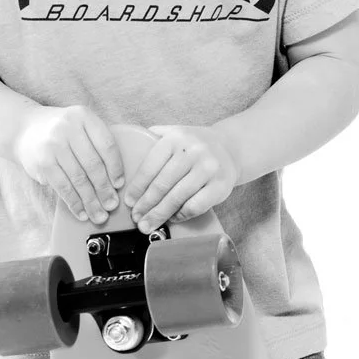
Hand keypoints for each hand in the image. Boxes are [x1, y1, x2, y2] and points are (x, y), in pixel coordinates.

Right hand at [12, 105, 125, 223]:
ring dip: (91, 201)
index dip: (116, 167)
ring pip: (79, 179)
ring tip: (99, 215)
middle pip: (93, 164)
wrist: (24, 129)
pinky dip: (74, 203)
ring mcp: (54, 145)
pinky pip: (63, 187)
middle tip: (112, 205)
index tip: (120, 185)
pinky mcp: (43, 163)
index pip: (107, 145)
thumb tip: (115, 183)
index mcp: (84, 117)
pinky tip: (81, 212)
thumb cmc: (60, 132)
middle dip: (105, 189)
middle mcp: (69, 128)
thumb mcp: (79, 126)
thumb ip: (97, 144)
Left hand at [123, 124, 239, 232]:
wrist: (230, 148)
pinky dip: (181, 215)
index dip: (137, 187)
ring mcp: (208, 169)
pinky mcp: (220, 186)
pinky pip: (195, 206)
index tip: (129, 202)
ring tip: (148, 224)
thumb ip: (151, 139)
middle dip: (145, 205)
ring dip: (159, 214)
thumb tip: (127, 156)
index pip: (150, 166)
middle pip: (162, 184)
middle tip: (136, 218)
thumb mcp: (174, 133)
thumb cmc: (195, 145)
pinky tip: (172, 219)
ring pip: (177, 197)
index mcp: (175, 138)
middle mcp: (192, 151)